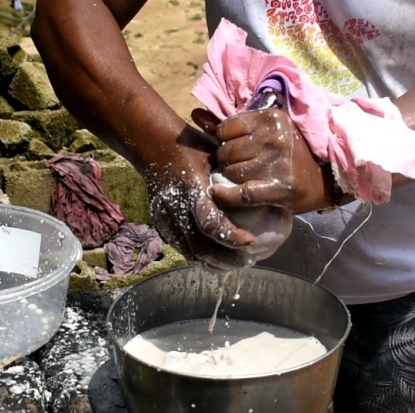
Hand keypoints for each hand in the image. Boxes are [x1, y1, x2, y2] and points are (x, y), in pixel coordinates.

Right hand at [143, 124, 258, 271]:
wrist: (154, 146)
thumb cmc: (192, 148)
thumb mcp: (215, 157)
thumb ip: (231, 178)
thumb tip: (260, 194)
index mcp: (191, 188)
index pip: (211, 224)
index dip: (232, 237)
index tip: (252, 242)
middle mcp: (175, 207)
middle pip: (200, 246)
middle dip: (226, 258)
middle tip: (248, 260)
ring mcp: (165, 217)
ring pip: (190, 252)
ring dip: (213, 262)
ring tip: (234, 263)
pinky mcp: (161, 223)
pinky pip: (181, 247)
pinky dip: (199, 256)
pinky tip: (215, 259)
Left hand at [192, 107, 333, 213]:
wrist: (326, 178)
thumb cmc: (291, 152)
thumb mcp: (266, 130)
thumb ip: (229, 123)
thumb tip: (194, 115)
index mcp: (271, 118)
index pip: (226, 128)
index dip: (223, 140)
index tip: (232, 146)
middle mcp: (273, 138)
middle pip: (226, 151)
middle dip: (226, 159)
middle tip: (237, 164)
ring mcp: (276, 164)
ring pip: (231, 171)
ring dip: (230, 177)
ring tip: (241, 177)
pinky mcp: (278, 188)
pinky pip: (241, 193)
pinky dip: (226, 195)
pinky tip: (219, 192)